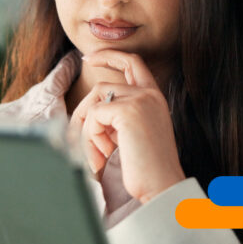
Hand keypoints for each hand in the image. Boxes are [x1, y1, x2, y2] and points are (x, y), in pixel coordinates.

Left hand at [67, 49, 185, 203]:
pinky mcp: (127, 112)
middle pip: (101, 87)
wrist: (162, 187)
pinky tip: (100, 159)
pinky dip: (89, 139)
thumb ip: (117, 117)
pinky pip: (93, 117)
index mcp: (154, 98)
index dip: (109, 56)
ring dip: (87, 131)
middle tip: (81, 139)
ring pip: (94, 103)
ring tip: (97, 156)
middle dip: (84, 113)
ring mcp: (140, 101)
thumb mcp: (132, 135)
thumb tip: (87, 113)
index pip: (132, 63)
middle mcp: (149, 95)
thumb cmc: (147, 170)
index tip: (89, 57)